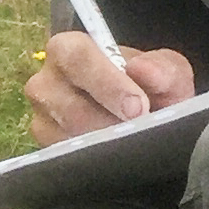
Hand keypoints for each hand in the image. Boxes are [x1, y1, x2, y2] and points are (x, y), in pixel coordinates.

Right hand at [25, 30, 195, 144]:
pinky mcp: (47, 148)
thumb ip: (162, 68)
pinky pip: (67, 158)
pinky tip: (118, 156)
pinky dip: (96, 159)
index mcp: (67, 50)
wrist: (148, 119)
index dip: (107, 83)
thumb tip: (143, 70)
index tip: (137, 106)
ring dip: (106, 143)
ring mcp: (41, 118)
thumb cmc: (151, 88)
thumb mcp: (167, 73)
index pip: (77, 58)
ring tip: (134, 142)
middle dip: (110, 121)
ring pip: (69, 136)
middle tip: (141, 130)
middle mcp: (45, 82)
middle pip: (70, 106)